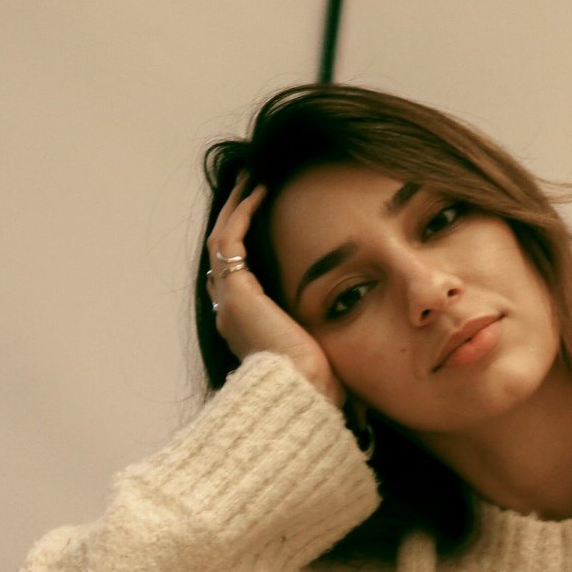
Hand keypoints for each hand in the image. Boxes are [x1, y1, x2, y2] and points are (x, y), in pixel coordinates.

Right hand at [206, 180, 342, 406]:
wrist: (304, 394)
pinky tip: (260, 190)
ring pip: (221, 240)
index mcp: (246, 326)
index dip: (245, 242)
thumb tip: (350, 325)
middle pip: (222, 253)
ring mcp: (229, 301)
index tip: (264, 215)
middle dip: (235, 216)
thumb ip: (323, 333)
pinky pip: (230, 239)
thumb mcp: (320, 349)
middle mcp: (230, 312)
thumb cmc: (319, 383)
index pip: (236, 274)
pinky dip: (243, 212)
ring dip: (236, 206)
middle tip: (249, 184)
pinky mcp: (237, 291)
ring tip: (251, 177)